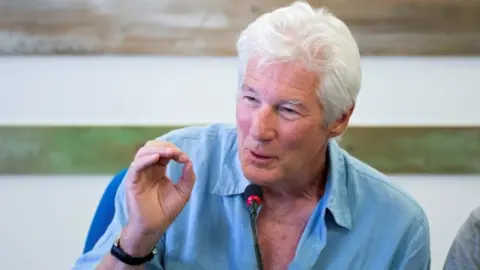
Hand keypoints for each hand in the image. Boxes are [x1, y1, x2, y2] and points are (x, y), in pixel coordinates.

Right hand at [120, 140, 195, 254]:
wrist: (154, 227)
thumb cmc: (166, 211)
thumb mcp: (183, 192)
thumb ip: (188, 177)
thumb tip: (189, 161)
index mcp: (158, 169)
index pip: (164, 152)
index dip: (175, 151)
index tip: (184, 159)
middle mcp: (147, 169)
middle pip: (152, 147)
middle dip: (166, 147)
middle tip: (177, 154)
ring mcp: (139, 174)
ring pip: (143, 153)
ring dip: (157, 149)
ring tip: (170, 153)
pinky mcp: (132, 181)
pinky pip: (136, 166)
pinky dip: (145, 159)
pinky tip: (156, 158)